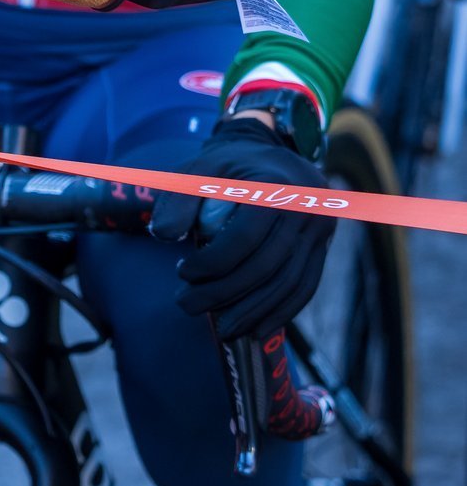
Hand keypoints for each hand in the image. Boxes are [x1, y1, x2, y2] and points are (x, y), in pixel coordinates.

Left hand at [149, 117, 335, 339]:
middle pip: (265, 266)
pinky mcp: (322, 247)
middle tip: (187, 306)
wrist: (271, 154)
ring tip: (219, 327)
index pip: (243, 238)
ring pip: (287, 283)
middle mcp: (304, 209)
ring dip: (252, 311)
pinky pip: (305, 286)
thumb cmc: (227, 166)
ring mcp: (319, 230)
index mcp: (274, 186)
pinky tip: (256, 330)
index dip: (211, 263)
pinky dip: (281, 312)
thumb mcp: (197, 169)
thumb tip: (162, 235)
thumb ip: (178, 198)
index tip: (182, 273)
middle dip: (224, 293)